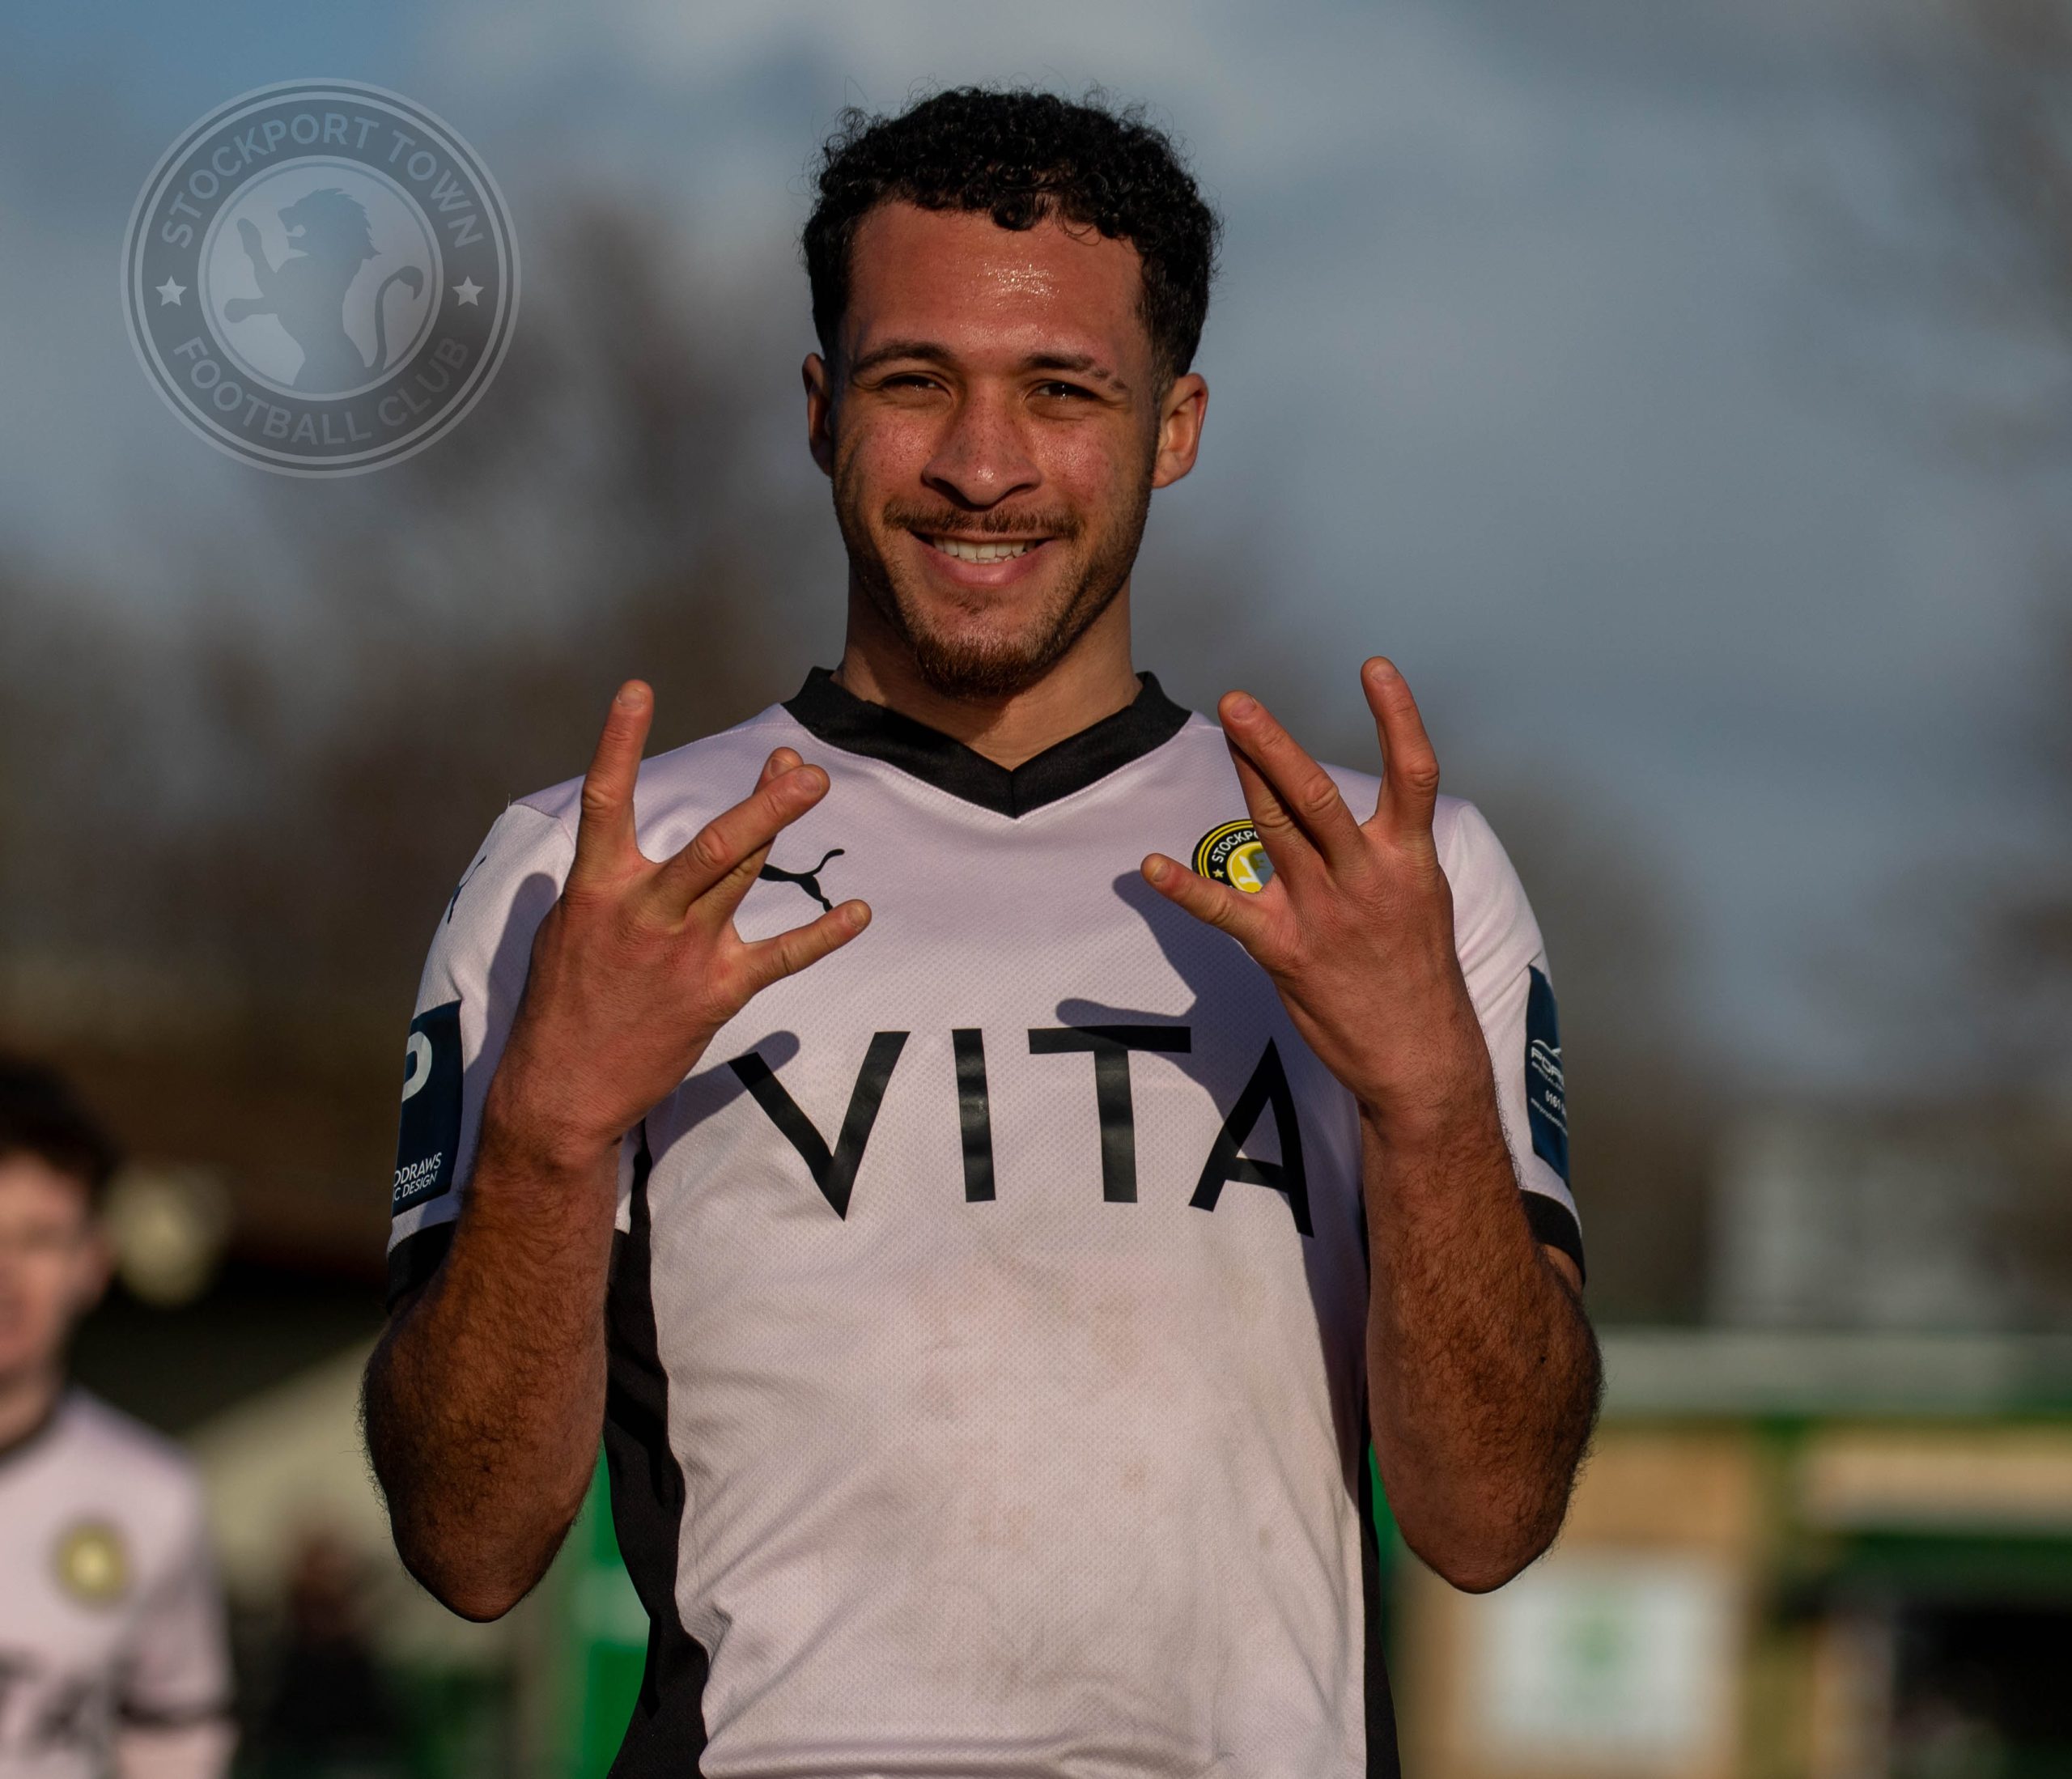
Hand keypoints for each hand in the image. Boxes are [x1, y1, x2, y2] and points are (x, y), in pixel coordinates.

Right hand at [489, 681, 869, 1164]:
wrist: (562, 1090)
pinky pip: (781, 956)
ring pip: (742, 875)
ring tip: (815, 784)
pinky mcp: (716, 992)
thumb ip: (605, 882)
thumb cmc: (562, 1004)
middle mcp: (645, 912)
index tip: (638, 688)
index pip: (606, 800)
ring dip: (779, 826)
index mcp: (596, 889)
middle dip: (761, 801)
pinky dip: (823, 934)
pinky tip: (858, 913)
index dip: (619, 741)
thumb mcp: (565, 930)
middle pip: (713, 844)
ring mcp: (685, 952)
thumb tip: (625, 845)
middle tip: (800, 764)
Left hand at [1142, 658, 1484, 1130]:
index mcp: (1408, 859)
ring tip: (1224, 729)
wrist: (1420, 1055)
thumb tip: (1349, 805)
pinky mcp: (1287, 952)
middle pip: (1316, 796)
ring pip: (1275, 831)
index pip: (1413, 774)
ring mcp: (1325, 913)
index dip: (1398, 716)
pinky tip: (1153, 867)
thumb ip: (1385, 847)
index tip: (1375, 667)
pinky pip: (1227, 912)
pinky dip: (1187, 889)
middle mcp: (1367, 877)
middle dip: (1274, 745)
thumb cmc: (1416, 971)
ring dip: (1246, 776)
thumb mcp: (1421, 897)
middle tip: (1239, 701)